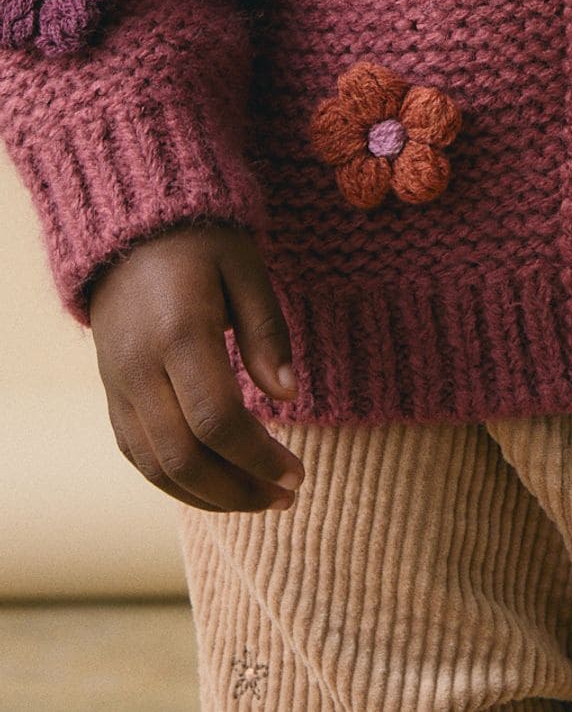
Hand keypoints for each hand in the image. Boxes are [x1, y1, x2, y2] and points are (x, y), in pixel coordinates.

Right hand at [89, 221, 305, 512]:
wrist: (129, 232)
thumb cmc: (200, 243)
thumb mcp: (245, 268)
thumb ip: (266, 331)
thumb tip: (287, 396)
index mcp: (178, 334)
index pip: (215, 420)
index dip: (258, 457)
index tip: (297, 473)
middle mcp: (140, 370)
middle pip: (184, 456)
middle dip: (238, 489)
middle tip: (288, 496)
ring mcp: (118, 388)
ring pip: (156, 468)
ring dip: (210, 497)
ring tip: (261, 500)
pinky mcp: (111, 397)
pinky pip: (138, 456)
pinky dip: (177, 482)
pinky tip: (218, 487)